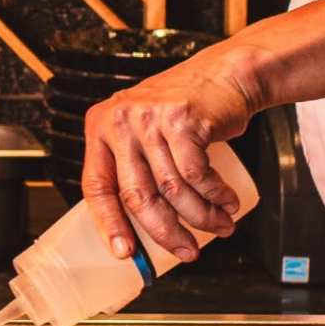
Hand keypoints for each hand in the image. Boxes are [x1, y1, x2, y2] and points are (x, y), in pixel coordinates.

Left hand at [81, 47, 258, 258]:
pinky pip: (198, 175)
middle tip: (188, 251)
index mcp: (101, 128)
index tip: (125, 252)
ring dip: (202, 217)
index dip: (110, 224)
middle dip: (166, 233)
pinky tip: (227, 203)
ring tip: (220, 226)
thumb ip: (133, 167)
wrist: (224, 73)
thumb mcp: (142, 131)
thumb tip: (137, 229)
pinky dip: (216, 196)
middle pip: (138, 196)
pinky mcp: (182, 120)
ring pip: (173, 190)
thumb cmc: (183, 109)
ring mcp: (150, 120)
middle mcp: (120, 122)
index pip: (97, 186)